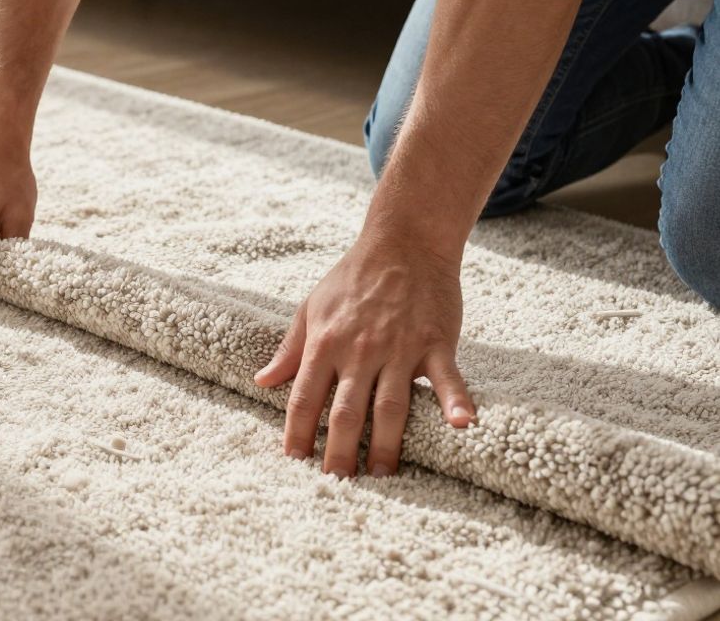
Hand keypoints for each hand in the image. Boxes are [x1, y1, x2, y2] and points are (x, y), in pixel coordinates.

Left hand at [253, 231, 474, 477]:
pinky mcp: (435, 342)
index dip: (297, 431)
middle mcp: (360, 350)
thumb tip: (262, 381)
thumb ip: (290, 349)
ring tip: (381, 476)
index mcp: (326, 342)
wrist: (404, 241)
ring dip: (386, 445)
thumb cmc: (352, 277)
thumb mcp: (311, 307)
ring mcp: (399, 347)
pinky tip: (463, 425)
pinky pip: (447, 377)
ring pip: (390, 406)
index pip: (304, 397)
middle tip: (335, 484)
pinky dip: (456, 401)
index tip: (293, 460)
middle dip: (339, 451)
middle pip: (345, 412)